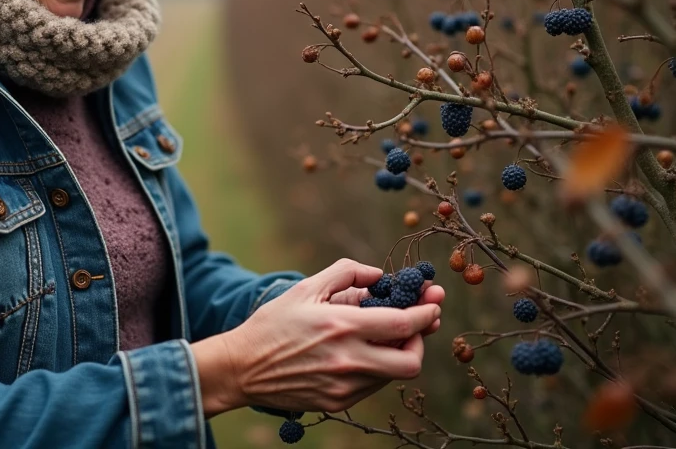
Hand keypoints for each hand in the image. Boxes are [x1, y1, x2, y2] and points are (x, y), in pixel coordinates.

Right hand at [191, 259, 439, 416]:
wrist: (242, 368)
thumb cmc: (273, 324)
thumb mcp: (306, 288)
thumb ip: (346, 273)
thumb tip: (378, 275)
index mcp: (341, 327)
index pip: (404, 324)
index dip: (426, 312)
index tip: (433, 301)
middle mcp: (348, 360)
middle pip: (411, 361)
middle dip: (421, 341)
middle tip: (415, 325)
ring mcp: (344, 386)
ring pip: (393, 375)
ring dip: (398, 353)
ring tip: (385, 335)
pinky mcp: (338, 402)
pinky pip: (372, 386)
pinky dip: (377, 368)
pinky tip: (362, 352)